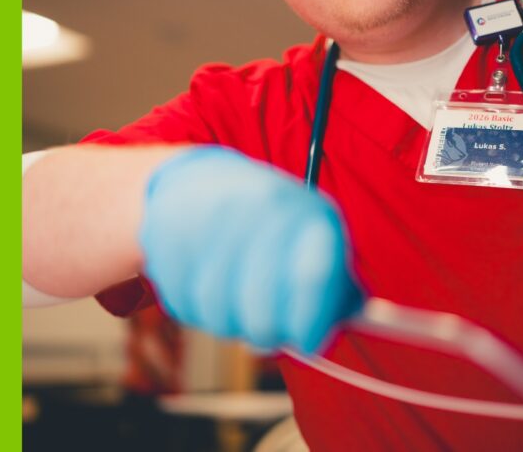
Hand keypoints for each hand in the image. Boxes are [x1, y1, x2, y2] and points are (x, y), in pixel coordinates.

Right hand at [140, 146, 363, 352]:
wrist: (199, 181)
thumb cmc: (268, 221)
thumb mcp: (311, 235)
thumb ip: (337, 281)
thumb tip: (357, 316)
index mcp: (304, 210)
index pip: (315, 275)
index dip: (313, 320)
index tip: (310, 342)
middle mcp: (256, 208)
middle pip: (262, 307)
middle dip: (267, 331)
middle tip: (268, 331)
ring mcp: (207, 220)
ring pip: (218, 312)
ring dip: (228, 323)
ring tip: (235, 303)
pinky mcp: (165, 236)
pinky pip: (183, 304)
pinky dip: (196, 309)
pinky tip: (206, 286)